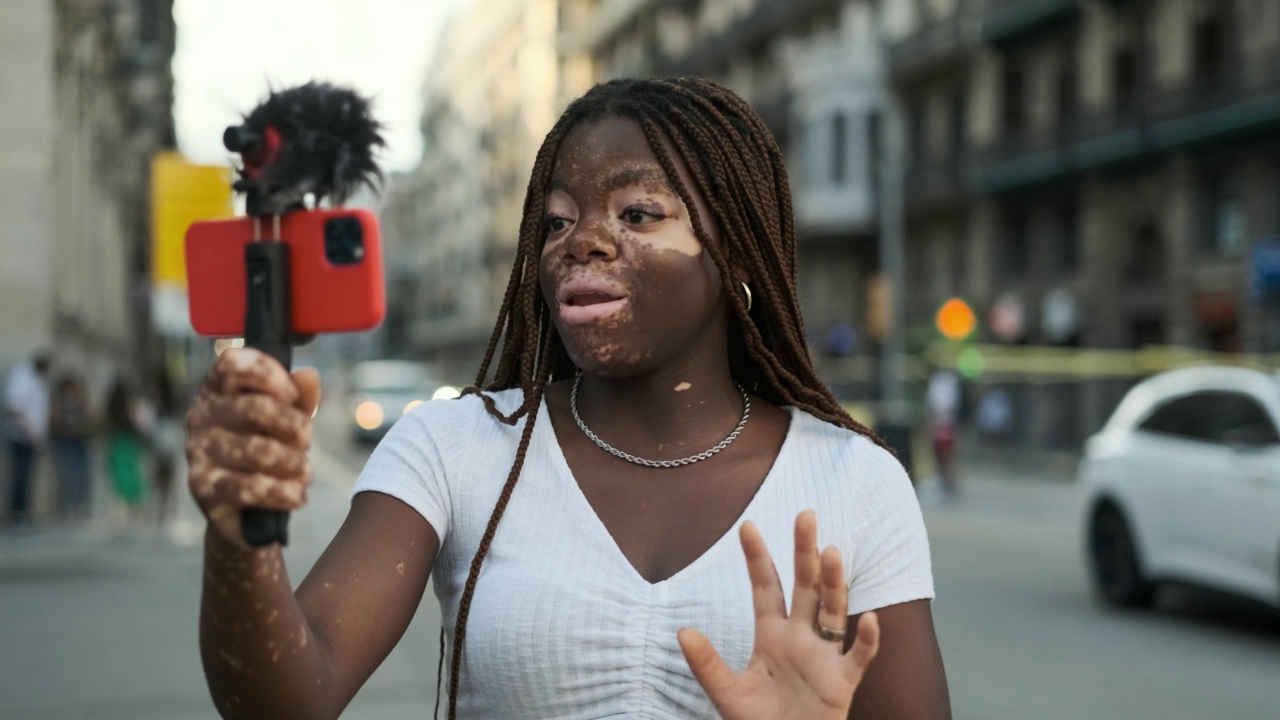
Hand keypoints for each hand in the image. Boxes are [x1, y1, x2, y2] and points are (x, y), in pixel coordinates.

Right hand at [185, 348, 320, 549]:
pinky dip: (285, 492)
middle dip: (296, 427)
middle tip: (306, 441)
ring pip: (260, 451)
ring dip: (296, 464)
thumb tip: (308, 376)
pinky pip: (251, 487)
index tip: (293, 395)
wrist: (246, 510)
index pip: (233, 363)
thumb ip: (300, 396)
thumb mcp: (288, 418)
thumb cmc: (268, 448)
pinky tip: (297, 495)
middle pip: (257, 408)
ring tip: (304, 472)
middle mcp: (201, 415)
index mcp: (217, 389)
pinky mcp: (202, 487)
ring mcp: (198, 451)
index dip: (270, 374)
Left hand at [678, 511, 879, 719]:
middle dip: (804, 552)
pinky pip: (858, 656)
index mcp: (772, 634)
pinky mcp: (842, 681)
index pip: (765, 587)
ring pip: (832, 610)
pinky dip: (866, 638)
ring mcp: (824, 656)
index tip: (747, 525)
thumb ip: (706, 664)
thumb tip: (682, 631)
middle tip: (805, 515)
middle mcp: (800, 637)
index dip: (757, 557)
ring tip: (832, 552)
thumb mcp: (726, 693)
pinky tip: (867, 617)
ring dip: (834, 583)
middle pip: (805, 586)